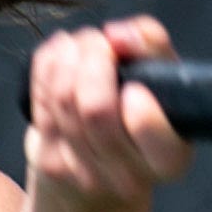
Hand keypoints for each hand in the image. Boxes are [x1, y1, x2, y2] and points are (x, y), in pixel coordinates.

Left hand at [23, 15, 194, 203]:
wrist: (101, 162)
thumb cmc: (138, 108)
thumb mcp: (161, 76)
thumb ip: (153, 46)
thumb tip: (116, 35)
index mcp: (170, 158)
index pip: (157, 141)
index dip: (142, 112)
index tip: (135, 88)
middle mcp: (129, 176)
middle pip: (97, 110)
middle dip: (94, 59)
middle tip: (101, 43)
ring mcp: (85, 174)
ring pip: (64, 99)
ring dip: (70, 56)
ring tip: (82, 45)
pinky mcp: (51, 163)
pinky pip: (42, 96)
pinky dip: (50, 64)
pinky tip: (63, 56)